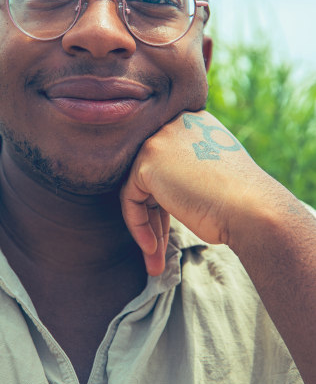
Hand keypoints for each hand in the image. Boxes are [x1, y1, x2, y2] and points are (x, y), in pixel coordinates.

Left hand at [120, 110, 264, 274]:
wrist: (253, 210)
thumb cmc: (242, 202)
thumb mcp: (213, 173)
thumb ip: (188, 169)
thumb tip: (164, 187)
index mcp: (194, 123)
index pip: (168, 163)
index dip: (167, 199)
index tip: (168, 229)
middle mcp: (175, 124)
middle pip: (152, 175)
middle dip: (155, 216)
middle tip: (159, 249)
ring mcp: (159, 139)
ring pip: (139, 189)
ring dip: (147, 227)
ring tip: (156, 260)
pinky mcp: (147, 161)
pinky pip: (131, 199)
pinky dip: (138, 226)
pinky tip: (152, 249)